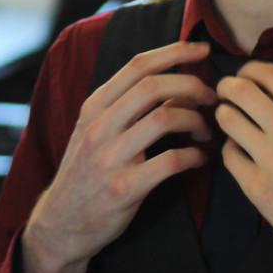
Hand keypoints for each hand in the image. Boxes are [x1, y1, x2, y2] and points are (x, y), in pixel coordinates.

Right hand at [22, 39, 214, 272]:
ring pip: (164, 118)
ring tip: (205, 130)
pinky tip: (199, 159)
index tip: (201, 50)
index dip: (174, 52)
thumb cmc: (86, 172)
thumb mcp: (92, 129)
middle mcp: (99, 126)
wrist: (61, 222)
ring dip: (196, 120)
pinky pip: (170, 162)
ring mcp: (110, 157)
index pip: (137, 65)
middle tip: (211, 96)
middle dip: (192, 84)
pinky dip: (194, 156)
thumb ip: (121, 104)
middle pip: (153, 86)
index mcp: (94, 106)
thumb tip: (168, 78)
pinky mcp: (124, 188)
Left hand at [215, 62, 272, 267]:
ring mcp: (271, 160)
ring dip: (225, 116)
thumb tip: (271, 91)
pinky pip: (228, 154)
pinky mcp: (256, 187)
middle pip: (239, 90)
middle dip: (226, 87)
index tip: (244, 76)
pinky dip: (232, 150)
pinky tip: (242, 154)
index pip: (269, 74)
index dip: (249, 70)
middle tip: (225, 94)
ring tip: (232, 123)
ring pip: (226, 118)